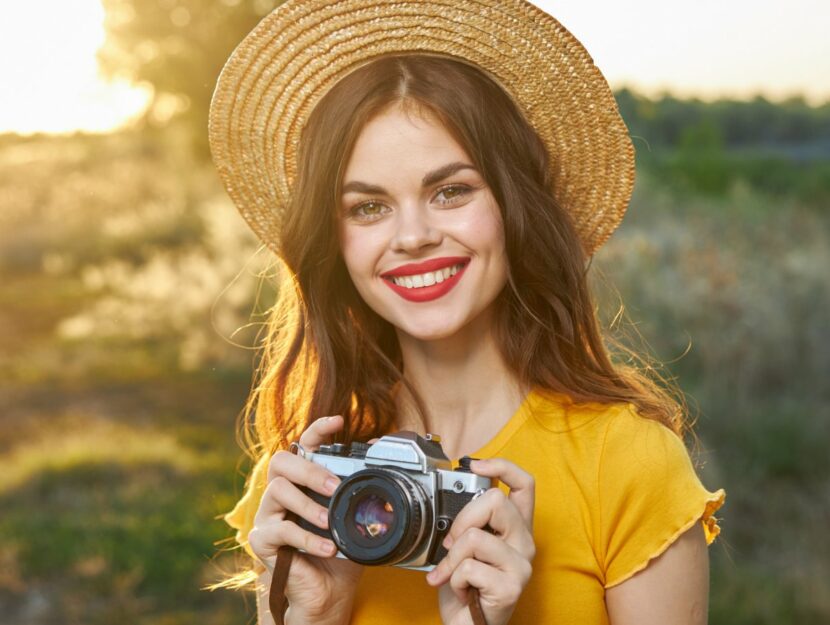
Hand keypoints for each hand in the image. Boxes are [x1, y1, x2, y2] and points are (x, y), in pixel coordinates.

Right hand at [247, 416, 362, 622]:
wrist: (328, 591)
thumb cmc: (340, 551)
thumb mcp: (355, 518)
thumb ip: (361, 490)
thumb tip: (379, 459)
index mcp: (304, 480)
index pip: (305, 444)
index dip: (318, 428)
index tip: (339, 420)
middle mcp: (282, 491)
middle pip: (282, 461)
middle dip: (310, 470)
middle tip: (335, 487)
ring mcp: (269, 514)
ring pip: (277, 489)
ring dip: (307, 504)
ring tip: (328, 521)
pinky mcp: (262, 539)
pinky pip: (279, 529)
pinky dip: (306, 538)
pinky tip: (326, 547)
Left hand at [425, 458, 535, 624]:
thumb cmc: (468, 586)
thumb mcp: (467, 545)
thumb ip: (470, 521)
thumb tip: (454, 494)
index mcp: (516, 527)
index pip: (525, 483)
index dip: (502, 465)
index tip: (475, 463)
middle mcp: (525, 542)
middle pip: (495, 500)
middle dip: (462, 519)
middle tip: (452, 542)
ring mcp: (522, 564)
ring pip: (475, 537)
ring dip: (451, 558)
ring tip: (452, 574)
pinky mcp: (512, 585)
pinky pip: (469, 567)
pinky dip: (454, 580)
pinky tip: (463, 591)